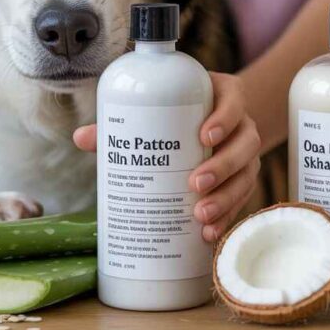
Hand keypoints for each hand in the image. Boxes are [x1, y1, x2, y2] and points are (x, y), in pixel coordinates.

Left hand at [73, 72, 261, 242]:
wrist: (207, 129)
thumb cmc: (174, 116)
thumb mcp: (156, 112)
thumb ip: (123, 123)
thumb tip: (81, 137)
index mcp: (222, 97)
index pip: (233, 100)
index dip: (225, 118)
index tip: (203, 137)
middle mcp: (240, 125)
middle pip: (245, 143)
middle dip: (223, 166)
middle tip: (194, 184)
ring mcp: (245, 154)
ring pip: (248, 174)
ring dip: (227, 196)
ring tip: (200, 214)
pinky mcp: (243, 180)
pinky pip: (243, 199)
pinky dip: (227, 216)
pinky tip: (208, 232)